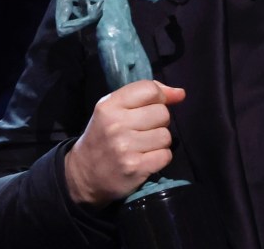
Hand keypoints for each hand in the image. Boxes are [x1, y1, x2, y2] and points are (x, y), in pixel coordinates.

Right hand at [64, 80, 185, 206]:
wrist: (83, 174)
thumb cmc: (103, 136)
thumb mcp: (115, 109)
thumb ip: (145, 95)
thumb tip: (180, 93)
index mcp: (109, 105)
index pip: (149, 89)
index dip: (159, 97)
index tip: (153, 106)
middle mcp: (116, 124)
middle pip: (162, 113)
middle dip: (158, 122)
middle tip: (143, 131)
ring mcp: (125, 147)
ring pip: (166, 136)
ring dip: (159, 142)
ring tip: (143, 146)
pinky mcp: (135, 168)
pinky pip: (166, 156)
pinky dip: (160, 158)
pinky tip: (146, 159)